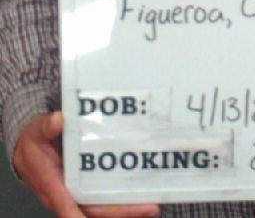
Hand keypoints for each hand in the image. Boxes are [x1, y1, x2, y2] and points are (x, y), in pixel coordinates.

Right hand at [13, 111, 160, 217]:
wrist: (28, 152)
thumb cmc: (34, 142)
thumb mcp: (37, 131)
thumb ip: (47, 126)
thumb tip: (57, 120)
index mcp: (52, 184)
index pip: (68, 205)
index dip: (81, 215)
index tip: (103, 217)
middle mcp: (65, 197)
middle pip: (93, 211)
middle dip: (121, 212)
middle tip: (150, 207)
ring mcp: (75, 198)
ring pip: (100, 211)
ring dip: (124, 210)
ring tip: (152, 206)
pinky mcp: (83, 194)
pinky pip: (101, 203)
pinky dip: (119, 203)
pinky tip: (140, 198)